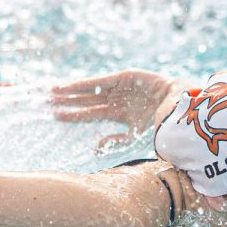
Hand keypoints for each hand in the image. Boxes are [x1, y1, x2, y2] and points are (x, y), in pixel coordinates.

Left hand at [51, 69, 182, 150]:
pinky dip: (82, 84)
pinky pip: (99, 82)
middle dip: (68, 103)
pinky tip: (67, 86)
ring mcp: (120, 89)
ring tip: (52, 92)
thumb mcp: (135, 136)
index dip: (75, 115)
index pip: (92, 114)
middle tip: (47, 103)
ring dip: (71, 92)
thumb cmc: (162, 124)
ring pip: (90, 91)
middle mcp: (117, 101)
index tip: (57, 116)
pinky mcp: (123, 77)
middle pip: (87, 102)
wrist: (179, 106)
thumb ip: (116, 141)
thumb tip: (95, 149)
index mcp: (121, 115)